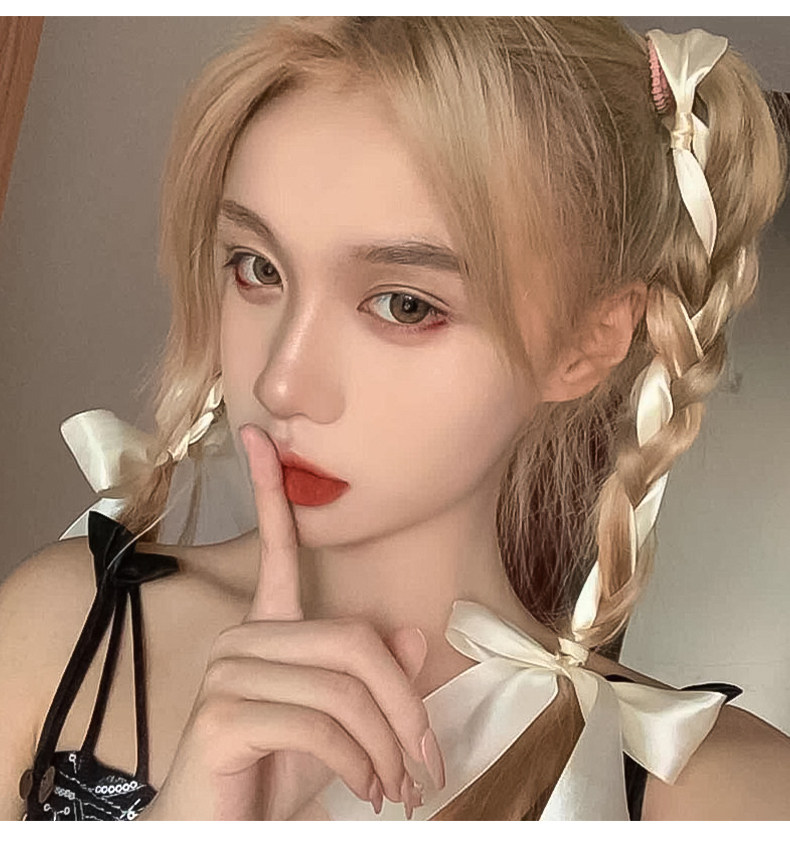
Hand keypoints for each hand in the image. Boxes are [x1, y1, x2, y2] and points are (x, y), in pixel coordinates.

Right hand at [138, 424, 443, 819]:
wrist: (214, 835)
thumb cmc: (271, 779)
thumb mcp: (337, 729)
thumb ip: (371, 679)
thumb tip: (408, 634)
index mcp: (265, 631)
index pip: (276, 550)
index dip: (268, 493)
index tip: (261, 440)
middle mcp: (241, 639)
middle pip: (353, 640)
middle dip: (403, 704)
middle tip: (426, 761)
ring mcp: (228, 673)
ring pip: (344, 687)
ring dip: (386, 745)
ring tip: (397, 788)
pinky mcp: (223, 715)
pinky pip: (319, 724)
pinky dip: (358, 764)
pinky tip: (364, 791)